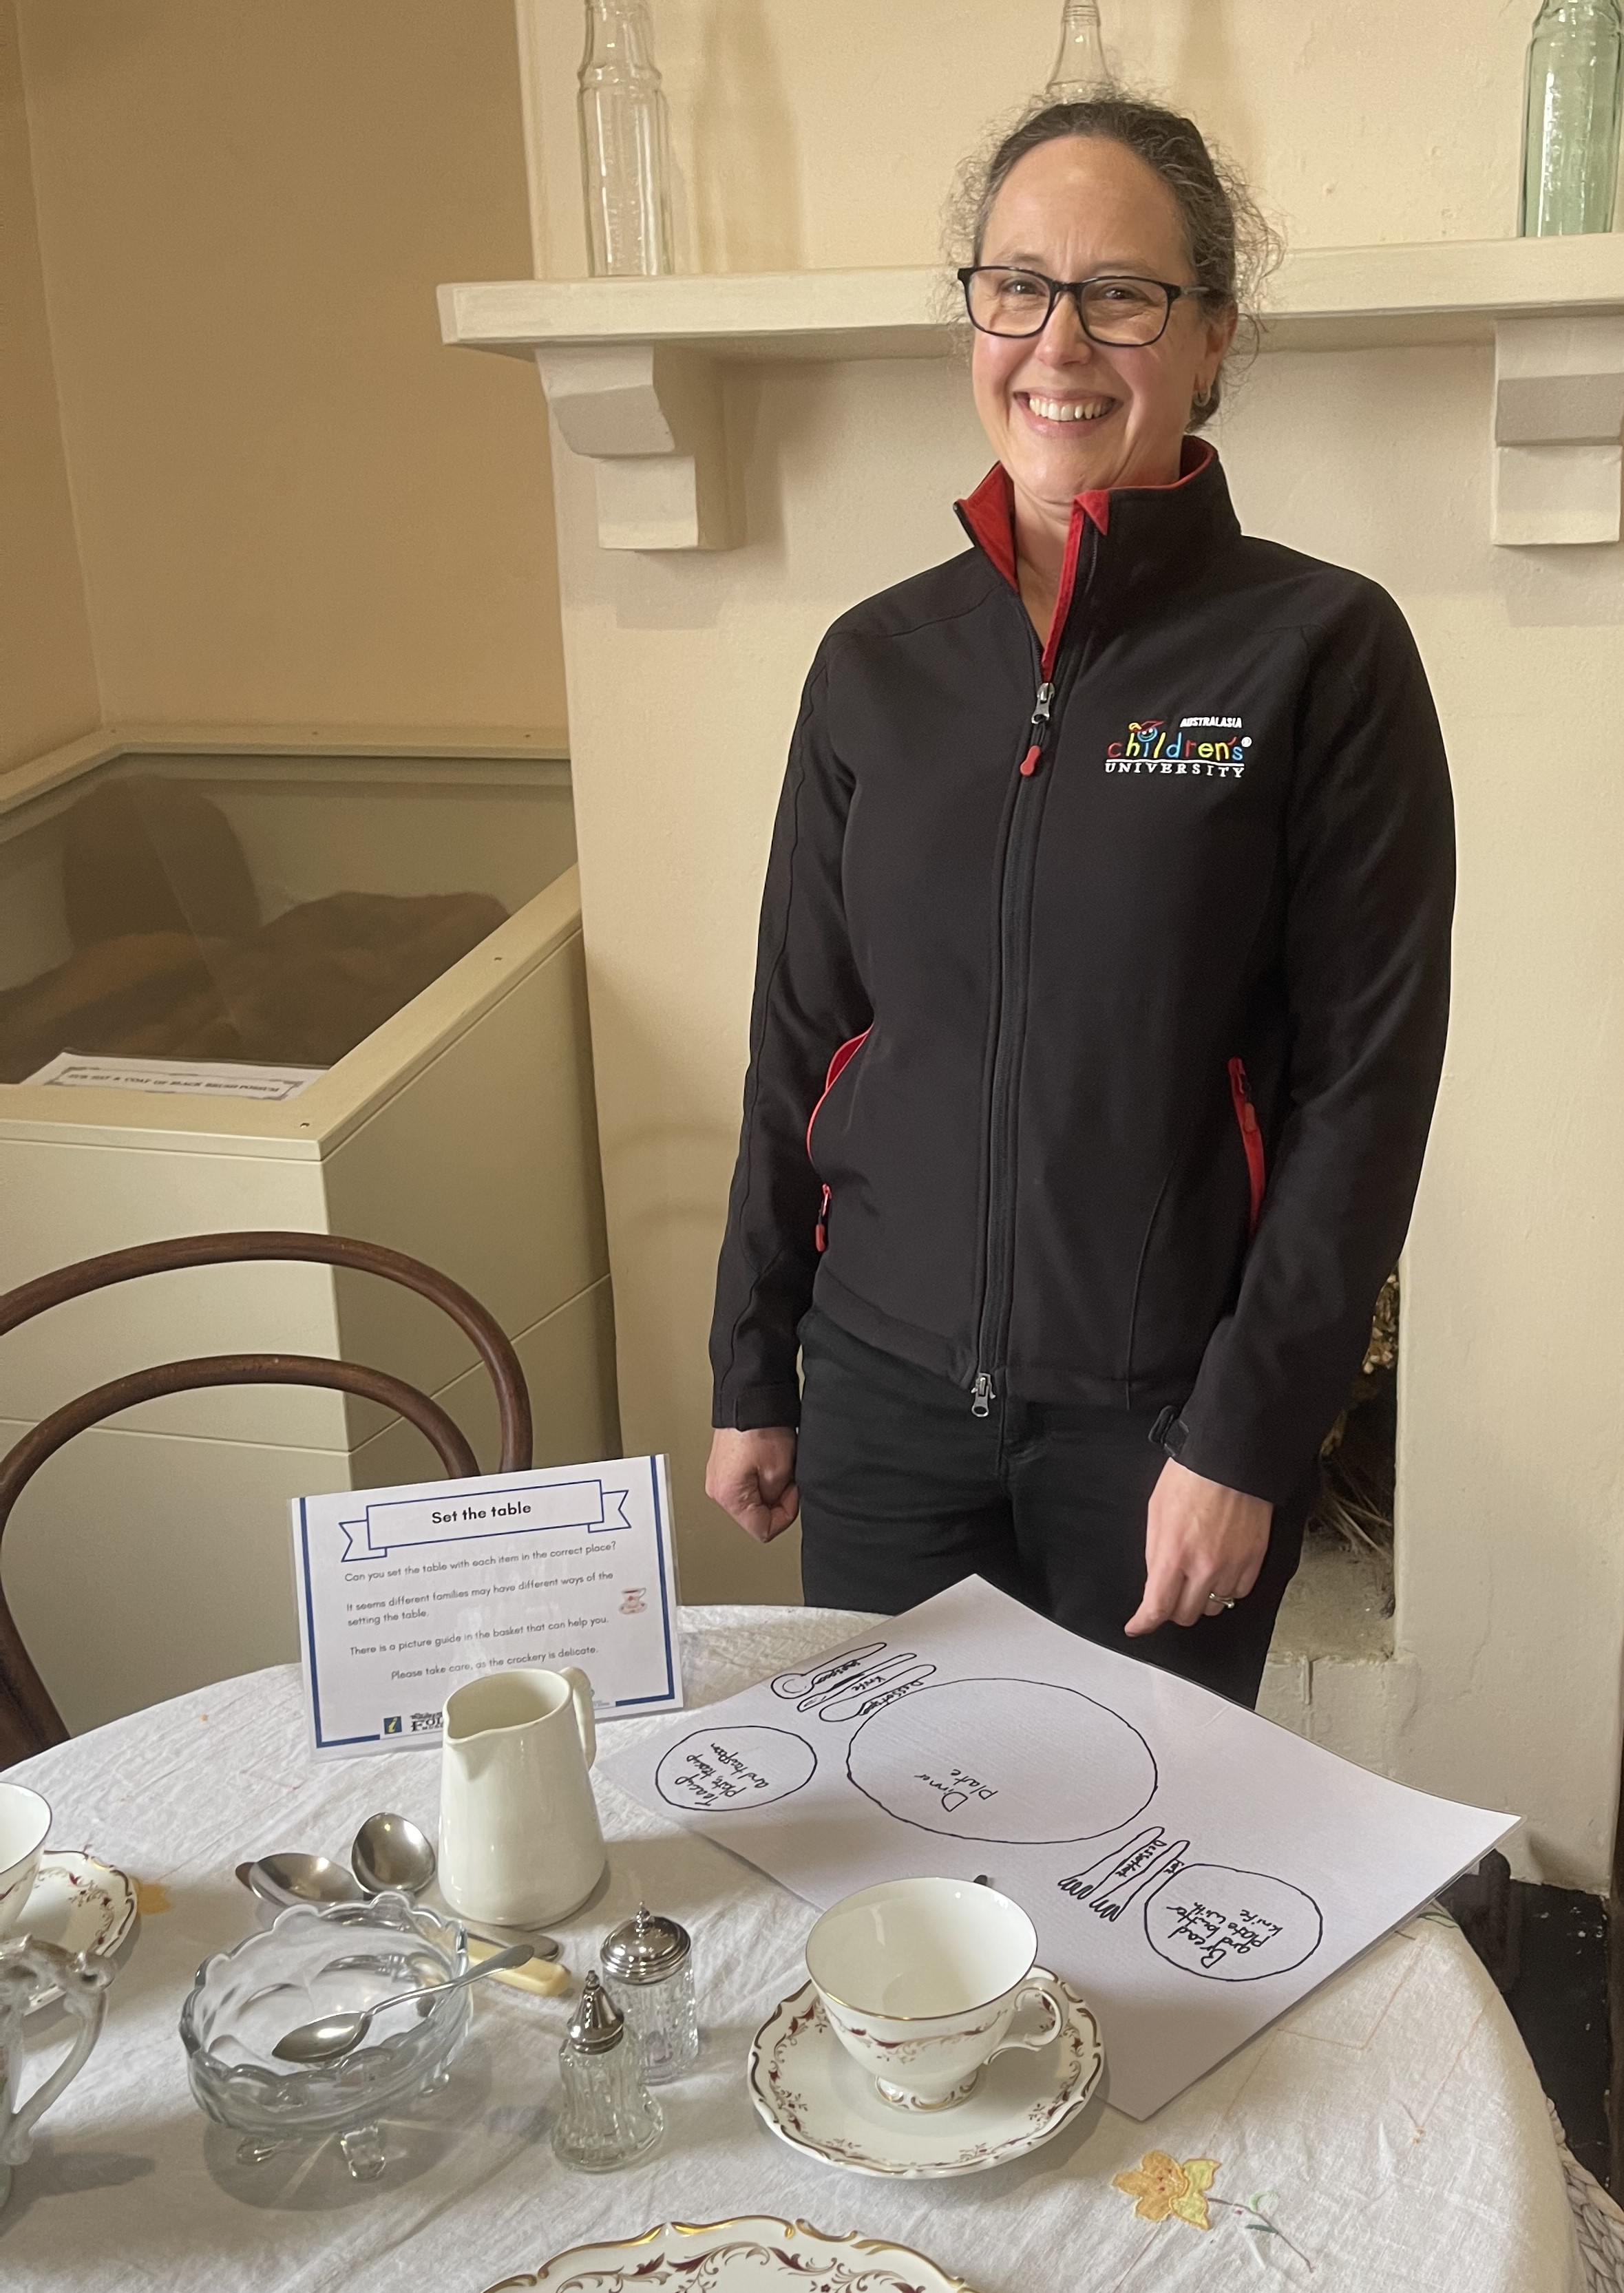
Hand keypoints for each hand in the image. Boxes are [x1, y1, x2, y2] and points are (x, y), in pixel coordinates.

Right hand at [705, 1426, 799, 1543]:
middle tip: (786, 1476)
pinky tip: (766, 1459)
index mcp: (728, 1496)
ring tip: (775, 1464)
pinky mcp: (723, 1466)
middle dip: (776, 1500)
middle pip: (756, 1515)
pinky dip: (761, 1476)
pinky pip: (747, 1483)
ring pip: (752, 1499)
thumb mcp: (780, 1471)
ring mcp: (717, 1477)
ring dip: (769, 1487)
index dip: (785, 1514)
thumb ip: (777, 1499)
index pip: (763, 1530)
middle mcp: (717, 1490)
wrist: (749, 1397)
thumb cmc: (760, 1426)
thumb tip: (774, 1504)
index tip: (793, 1493)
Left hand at [1124, 1457, 1271, 1634]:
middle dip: (1173, 1607)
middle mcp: (1205, 1566)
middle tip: (1170, 1591)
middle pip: (1185, 1614)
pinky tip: (1220, 1568)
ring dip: (1201, 1598)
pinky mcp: (1254, 1561)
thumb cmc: (1191, 1476)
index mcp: (1174, 1553)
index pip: (1157, 1607)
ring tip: (1197, 1573)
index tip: (1138, 1626)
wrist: (1230, 1459)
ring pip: (1214, 1608)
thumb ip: (1155, 1555)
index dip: (1144, 1623)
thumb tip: (1155, 1584)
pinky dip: (1227, 1588)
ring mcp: (1232, 1566)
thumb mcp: (1156, 1514)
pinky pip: (1239, 1593)